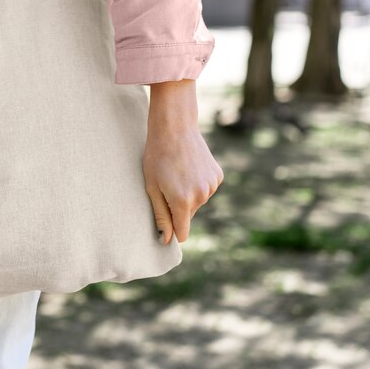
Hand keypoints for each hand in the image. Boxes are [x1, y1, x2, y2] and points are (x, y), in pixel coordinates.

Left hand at [143, 80, 223, 244]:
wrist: (174, 128)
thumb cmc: (156, 157)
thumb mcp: (151, 187)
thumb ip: (160, 215)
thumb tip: (167, 240)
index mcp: (182, 201)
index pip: (182, 232)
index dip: (173, 231)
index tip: (165, 226)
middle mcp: (201, 196)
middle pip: (188, 216)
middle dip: (177, 208)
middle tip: (165, 185)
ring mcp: (212, 186)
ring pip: (197, 202)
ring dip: (187, 194)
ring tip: (176, 173)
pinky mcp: (218, 176)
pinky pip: (205, 189)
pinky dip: (197, 184)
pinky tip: (188, 168)